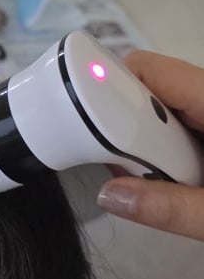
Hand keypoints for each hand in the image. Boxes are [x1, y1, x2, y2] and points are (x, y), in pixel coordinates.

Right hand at [97, 50, 203, 239]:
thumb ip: (172, 208)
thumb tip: (110, 195)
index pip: (150, 69)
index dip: (114, 89)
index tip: (91, 127)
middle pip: (153, 89)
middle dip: (130, 126)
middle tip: (129, 169)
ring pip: (168, 113)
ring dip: (151, 146)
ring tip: (163, 183)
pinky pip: (187, 130)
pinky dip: (172, 156)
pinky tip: (181, 185)